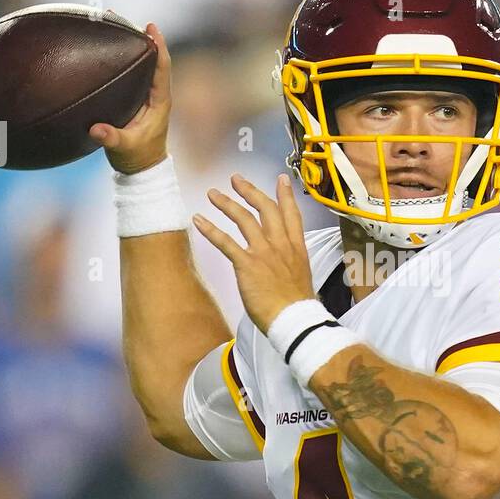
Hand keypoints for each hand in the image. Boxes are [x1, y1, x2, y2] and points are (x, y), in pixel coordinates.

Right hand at [88, 21, 170, 173]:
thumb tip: (96, 129)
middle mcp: (155, 93)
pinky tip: (99, 49)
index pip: (162, 67)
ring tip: (108, 22)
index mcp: (160, 101)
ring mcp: (146, 95)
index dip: (158, 46)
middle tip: (119, 15)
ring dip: (127, 44)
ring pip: (140, 63)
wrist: (141, 169)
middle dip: (137, 36)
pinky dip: (118, 58)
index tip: (150, 27)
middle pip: (151, 58)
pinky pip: (129, 72)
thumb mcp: (124, 148)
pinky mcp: (135, 98)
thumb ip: (112, 138)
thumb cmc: (137, 158)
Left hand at [194, 174, 317, 332]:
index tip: (281, 179)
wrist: (294, 319)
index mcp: (296, 247)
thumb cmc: (297, 304)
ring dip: (226, 203)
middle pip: (265, 208)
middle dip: (249, 191)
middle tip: (236, 180)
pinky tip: (198, 220)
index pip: (291, 214)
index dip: (285, 195)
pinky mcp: (247, 264)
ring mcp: (263, 252)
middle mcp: (280, 244)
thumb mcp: (301, 275)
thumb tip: (283, 262)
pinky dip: (210, 229)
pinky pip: (225, 242)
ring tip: (213, 194)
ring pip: (244, 219)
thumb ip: (291, 262)